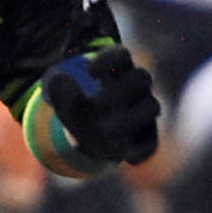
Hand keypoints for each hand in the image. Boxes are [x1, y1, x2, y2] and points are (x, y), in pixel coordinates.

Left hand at [42, 45, 159, 164]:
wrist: (92, 143)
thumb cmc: (82, 113)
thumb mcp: (66, 103)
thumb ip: (60, 91)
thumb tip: (59, 79)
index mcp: (118, 74)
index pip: (122, 56)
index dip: (109, 59)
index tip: (88, 71)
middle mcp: (136, 91)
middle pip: (143, 77)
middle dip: (120, 88)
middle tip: (97, 102)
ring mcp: (143, 114)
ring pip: (152, 106)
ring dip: (129, 117)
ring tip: (104, 129)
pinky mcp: (146, 138)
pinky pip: (152, 142)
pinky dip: (141, 150)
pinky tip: (126, 157)